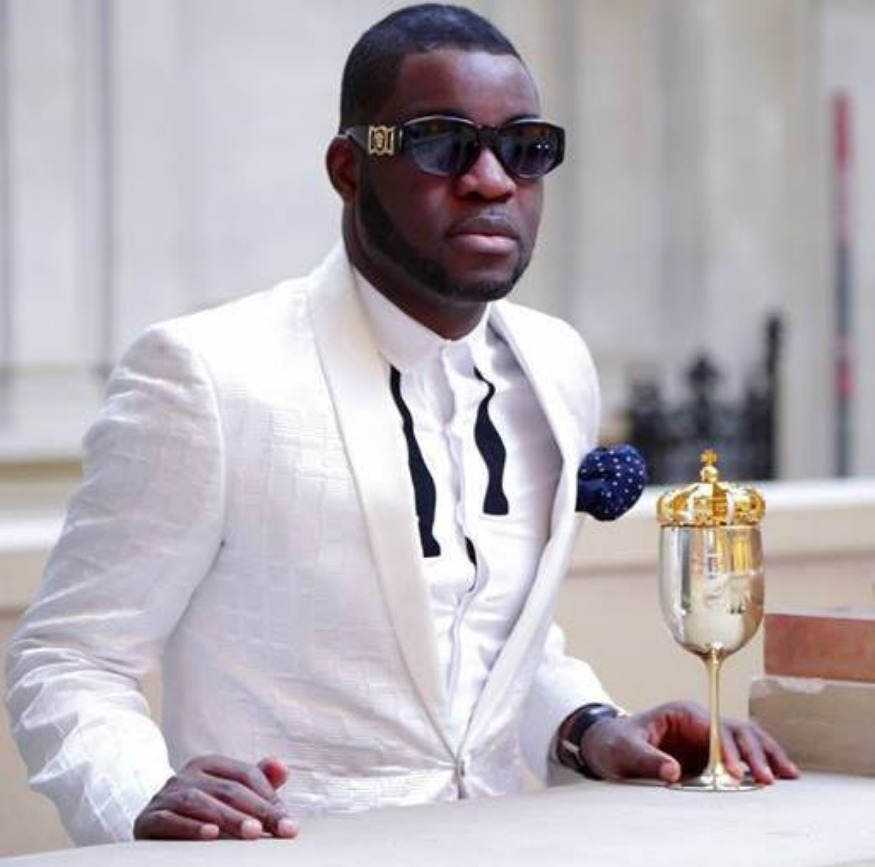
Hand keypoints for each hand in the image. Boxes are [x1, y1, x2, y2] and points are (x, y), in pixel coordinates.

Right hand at [133, 754, 297, 840]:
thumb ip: (257, 782)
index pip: (246, 775)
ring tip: (252, 832)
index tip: (289, 823)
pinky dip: (191, 827)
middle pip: (227, 788)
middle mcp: (186, 775)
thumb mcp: (228, 797)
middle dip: (256, 810)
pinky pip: (169, 819)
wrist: (153, 831)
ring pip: (199, 802)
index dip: (270, 797)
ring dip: (228, 817)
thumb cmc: (200, 813)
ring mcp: (165, 796)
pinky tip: (211, 836)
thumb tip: (281, 767)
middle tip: (278, 829)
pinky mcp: (148, 819)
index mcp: (209, 765)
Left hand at [579, 700, 798, 784]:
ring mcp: (708, 736)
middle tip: (769, 779)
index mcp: (682, 713)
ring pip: (746, 739)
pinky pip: (743, 755)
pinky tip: (780, 774)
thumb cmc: (616, 743)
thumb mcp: (625, 750)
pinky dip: (761, 762)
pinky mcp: (711, 753)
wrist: (610, 745)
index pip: (714, 729)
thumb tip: (671, 772)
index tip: (737, 773)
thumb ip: (647, 760)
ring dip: (766, 755)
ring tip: (788, 775)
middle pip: (736, 731)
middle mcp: (700, 721)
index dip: (728, 751)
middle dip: (754, 753)